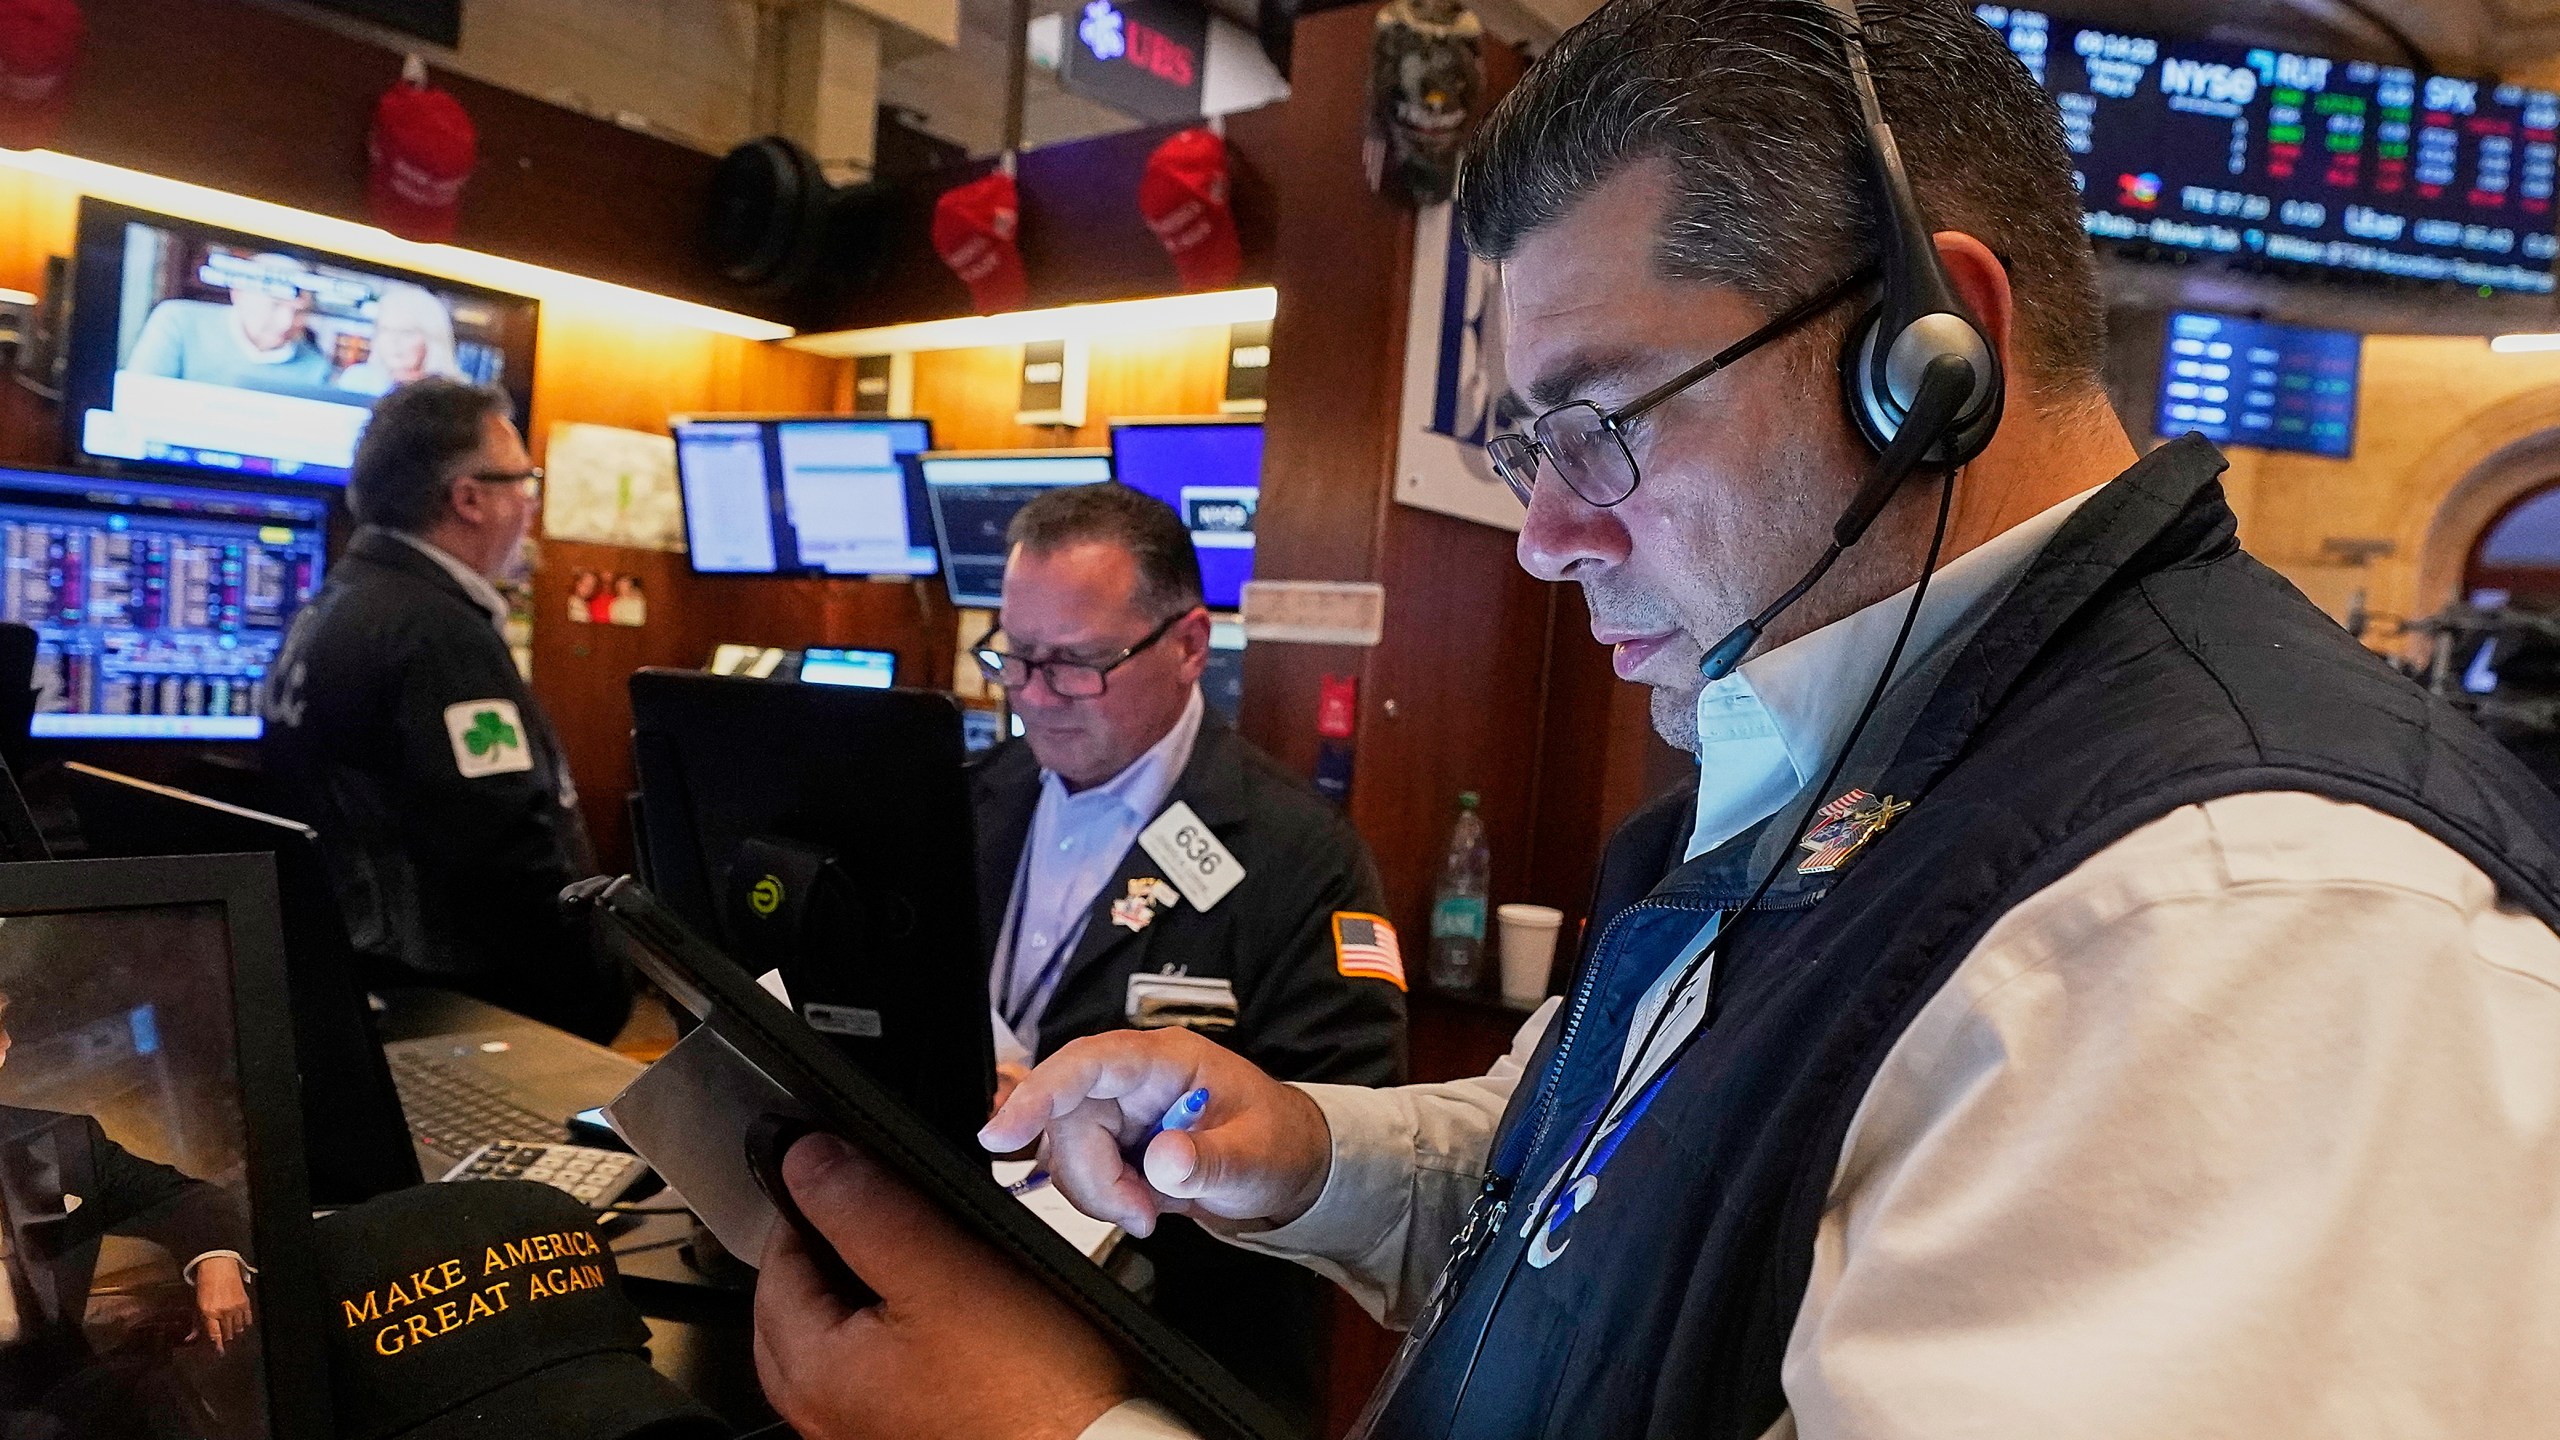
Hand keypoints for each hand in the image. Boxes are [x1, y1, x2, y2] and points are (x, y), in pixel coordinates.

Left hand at [190, 1255, 252, 1354]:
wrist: (218, 1265)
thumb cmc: (204, 1285)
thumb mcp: (196, 1304)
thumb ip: (196, 1323)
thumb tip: (190, 1339)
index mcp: (209, 1313)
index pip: (215, 1335)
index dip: (217, 1346)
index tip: (219, 1353)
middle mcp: (224, 1312)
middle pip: (227, 1334)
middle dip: (225, 1339)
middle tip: (224, 1342)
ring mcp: (236, 1307)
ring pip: (238, 1329)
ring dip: (234, 1333)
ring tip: (231, 1334)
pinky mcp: (246, 1302)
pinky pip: (247, 1319)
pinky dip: (244, 1325)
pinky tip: (241, 1326)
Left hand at [753, 1132, 1131, 1439]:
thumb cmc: (1033, 1385)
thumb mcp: (943, 1269)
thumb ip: (863, 1208)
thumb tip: (806, 1159)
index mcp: (814, 1374)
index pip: (776, 1262)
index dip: (814, 1204)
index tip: (859, 1175)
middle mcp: (824, 1416)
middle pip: (798, 1306)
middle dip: (835, 1251)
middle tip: (897, 1216)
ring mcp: (863, 1433)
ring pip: (839, 1338)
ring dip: (867, 1292)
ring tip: (929, 1262)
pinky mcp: (907, 1436)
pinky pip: (876, 1372)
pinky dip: (895, 1334)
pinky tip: (948, 1319)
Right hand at [978, 1028, 1332, 1238]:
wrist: (1288, 1168)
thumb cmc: (1280, 1143)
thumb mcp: (1257, 1157)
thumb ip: (1210, 1160)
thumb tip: (1162, 1160)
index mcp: (1166, 1061)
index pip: (1088, 1064)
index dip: (1039, 1093)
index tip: (1000, 1133)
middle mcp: (1134, 1080)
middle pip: (1067, 1119)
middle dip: (1092, 1177)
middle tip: (1140, 1214)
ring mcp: (1121, 1111)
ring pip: (1066, 1150)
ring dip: (1098, 1193)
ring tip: (1149, 1212)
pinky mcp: (1114, 1142)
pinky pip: (1080, 1171)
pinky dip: (1103, 1199)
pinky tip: (1143, 1208)